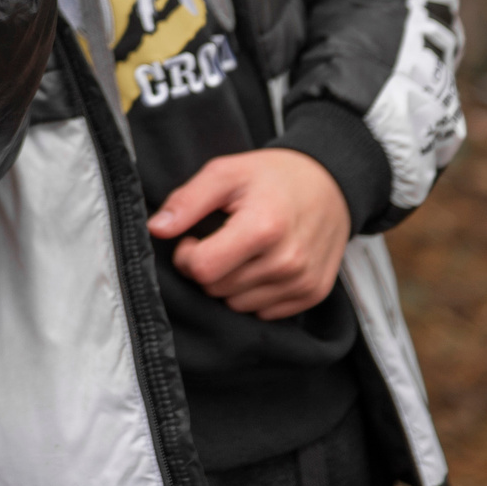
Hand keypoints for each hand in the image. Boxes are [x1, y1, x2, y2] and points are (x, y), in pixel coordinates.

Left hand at [149, 148, 350, 318]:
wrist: (330, 184)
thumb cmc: (273, 176)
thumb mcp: (225, 173)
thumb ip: (187, 201)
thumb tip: (156, 229)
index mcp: (264, 227)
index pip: (203, 269)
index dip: (187, 255)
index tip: (193, 238)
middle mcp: (287, 261)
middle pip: (217, 289)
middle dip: (208, 267)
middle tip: (220, 239)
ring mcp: (302, 282)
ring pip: (237, 305)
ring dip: (230, 282)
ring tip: (243, 250)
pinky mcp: (313, 294)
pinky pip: (263, 312)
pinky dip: (254, 293)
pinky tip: (261, 264)